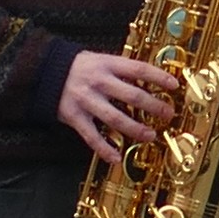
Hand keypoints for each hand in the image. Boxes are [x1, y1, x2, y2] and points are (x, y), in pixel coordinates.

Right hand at [58, 48, 182, 156]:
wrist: (44, 71)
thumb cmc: (78, 66)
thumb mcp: (100, 59)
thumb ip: (121, 69)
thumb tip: (149, 79)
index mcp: (107, 64)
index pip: (138, 69)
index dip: (158, 77)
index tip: (174, 86)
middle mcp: (98, 82)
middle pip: (131, 95)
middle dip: (153, 106)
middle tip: (168, 114)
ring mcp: (86, 100)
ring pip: (115, 117)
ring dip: (135, 128)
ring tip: (150, 135)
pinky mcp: (74, 116)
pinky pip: (91, 136)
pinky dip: (104, 148)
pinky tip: (116, 157)